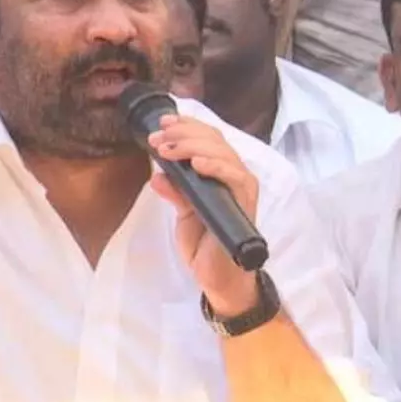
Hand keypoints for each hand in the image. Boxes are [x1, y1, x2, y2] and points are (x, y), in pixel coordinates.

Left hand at [146, 115, 262, 316]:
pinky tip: (198, 164)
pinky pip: (235, 178)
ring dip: (192, 147)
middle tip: (157, 138)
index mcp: (220, 173)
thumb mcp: (183, 213)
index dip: (186, 126)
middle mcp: (233, 176)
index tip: (162, 124)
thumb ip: (175, 193)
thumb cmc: (204, 244)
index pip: (208, 139)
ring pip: (222, 153)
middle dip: (183, 133)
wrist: (217, 277)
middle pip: (214, 140)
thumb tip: (157, 176)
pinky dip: (217, 167)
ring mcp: (241, 188)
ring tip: (168, 150)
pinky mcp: (244, 204)